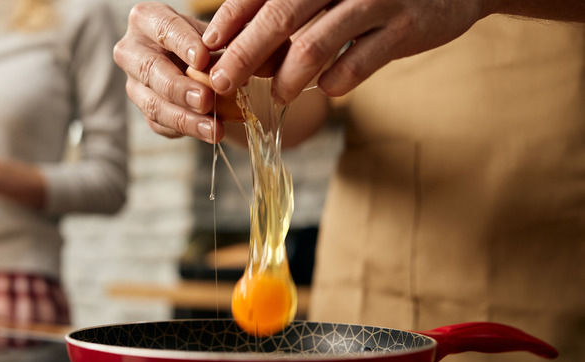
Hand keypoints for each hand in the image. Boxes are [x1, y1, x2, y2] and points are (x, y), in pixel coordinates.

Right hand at [113, 2, 225, 142]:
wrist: (202, 66)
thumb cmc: (208, 40)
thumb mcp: (215, 33)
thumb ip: (222, 43)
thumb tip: (235, 64)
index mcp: (147, 19)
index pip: (163, 29)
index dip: (182, 44)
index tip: (202, 59)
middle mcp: (132, 51)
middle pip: (150, 70)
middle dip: (179, 88)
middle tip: (206, 99)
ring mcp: (135, 84)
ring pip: (153, 104)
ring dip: (185, 118)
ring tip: (213, 128)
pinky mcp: (144, 110)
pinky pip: (160, 124)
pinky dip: (186, 130)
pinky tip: (208, 133)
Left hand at [203, 0, 486, 103]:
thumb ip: (296, 12)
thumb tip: (248, 51)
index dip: (233, 15)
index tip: (209, 42)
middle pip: (281, 14)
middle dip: (245, 52)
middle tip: (223, 80)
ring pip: (316, 42)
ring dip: (288, 76)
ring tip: (279, 95)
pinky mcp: (405, 28)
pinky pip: (357, 64)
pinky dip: (335, 83)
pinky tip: (328, 89)